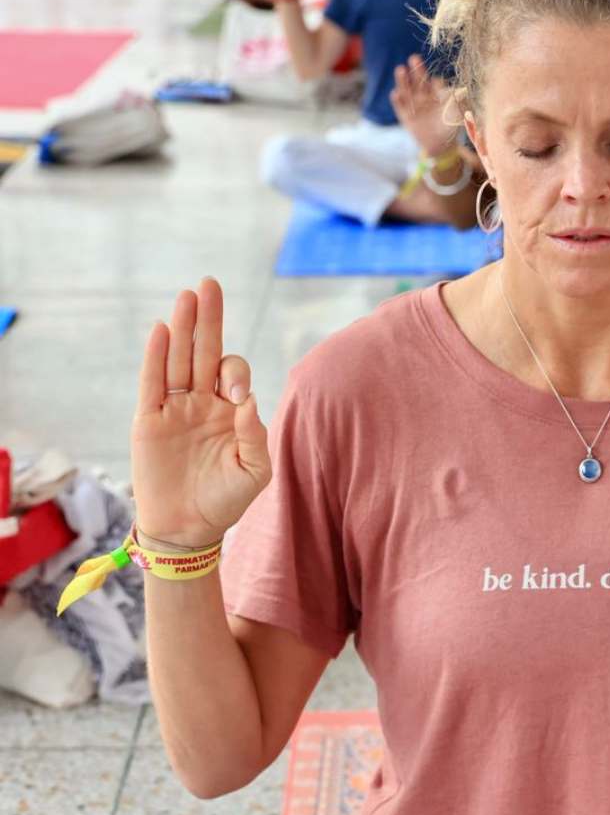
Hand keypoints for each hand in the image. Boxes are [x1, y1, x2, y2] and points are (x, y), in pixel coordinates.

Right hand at [132, 278, 270, 550]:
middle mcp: (201, 402)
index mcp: (229, 410)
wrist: (188, 530)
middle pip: (204, 351)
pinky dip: (156, 358)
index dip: (235, 374)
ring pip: (178, 360)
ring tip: (187, 295)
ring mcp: (174, 409)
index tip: (236, 394)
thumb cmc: (226, 501)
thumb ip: (256, 436)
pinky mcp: (148, 421)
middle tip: (209, 284)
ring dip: (183, 328)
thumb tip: (248, 399)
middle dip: (208, 319)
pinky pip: (152, 384)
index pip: (233, 373)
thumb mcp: (255, 472)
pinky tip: (162, 330)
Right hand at [390, 55, 457, 156]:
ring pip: (407, 90)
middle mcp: (424, 97)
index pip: (436, 83)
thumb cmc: (450, 129)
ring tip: (400, 69)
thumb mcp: (457, 117)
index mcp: (438, 94)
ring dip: (403, 80)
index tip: (436, 82)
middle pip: (420, 81)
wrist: (440, 146)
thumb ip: (459, 103)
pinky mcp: (405, 116)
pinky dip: (397, 100)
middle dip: (417, 70)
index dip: (436, 82)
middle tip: (414, 58)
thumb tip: (462, 90)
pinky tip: (395, 93)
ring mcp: (414, 105)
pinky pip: (399, 106)